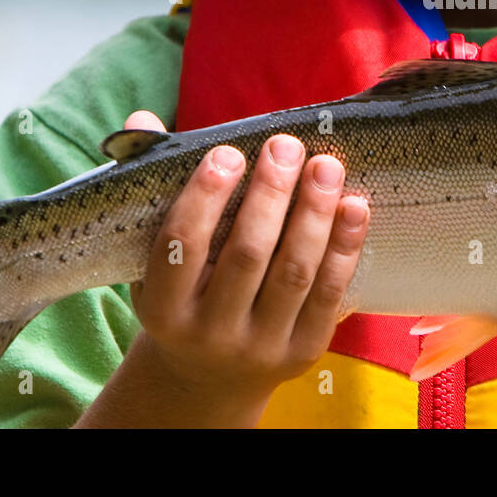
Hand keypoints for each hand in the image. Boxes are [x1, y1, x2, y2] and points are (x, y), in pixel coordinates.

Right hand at [122, 110, 368, 422]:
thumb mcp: (153, 256)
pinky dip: (345, 247)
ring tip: (325, 166)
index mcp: (162, 309)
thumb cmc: (182, 293)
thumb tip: (143, 120)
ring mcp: (259, 347)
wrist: (208, 376)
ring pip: (294, 272)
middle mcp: (209, 334)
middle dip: (269, 194)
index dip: (205, 197)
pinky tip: (353, 205)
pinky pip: (329, 294)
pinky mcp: (303, 352)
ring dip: (314, 213)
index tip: (229, 152)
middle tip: (285, 146)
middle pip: (246, 255)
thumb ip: (156, 188)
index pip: (181, 247)